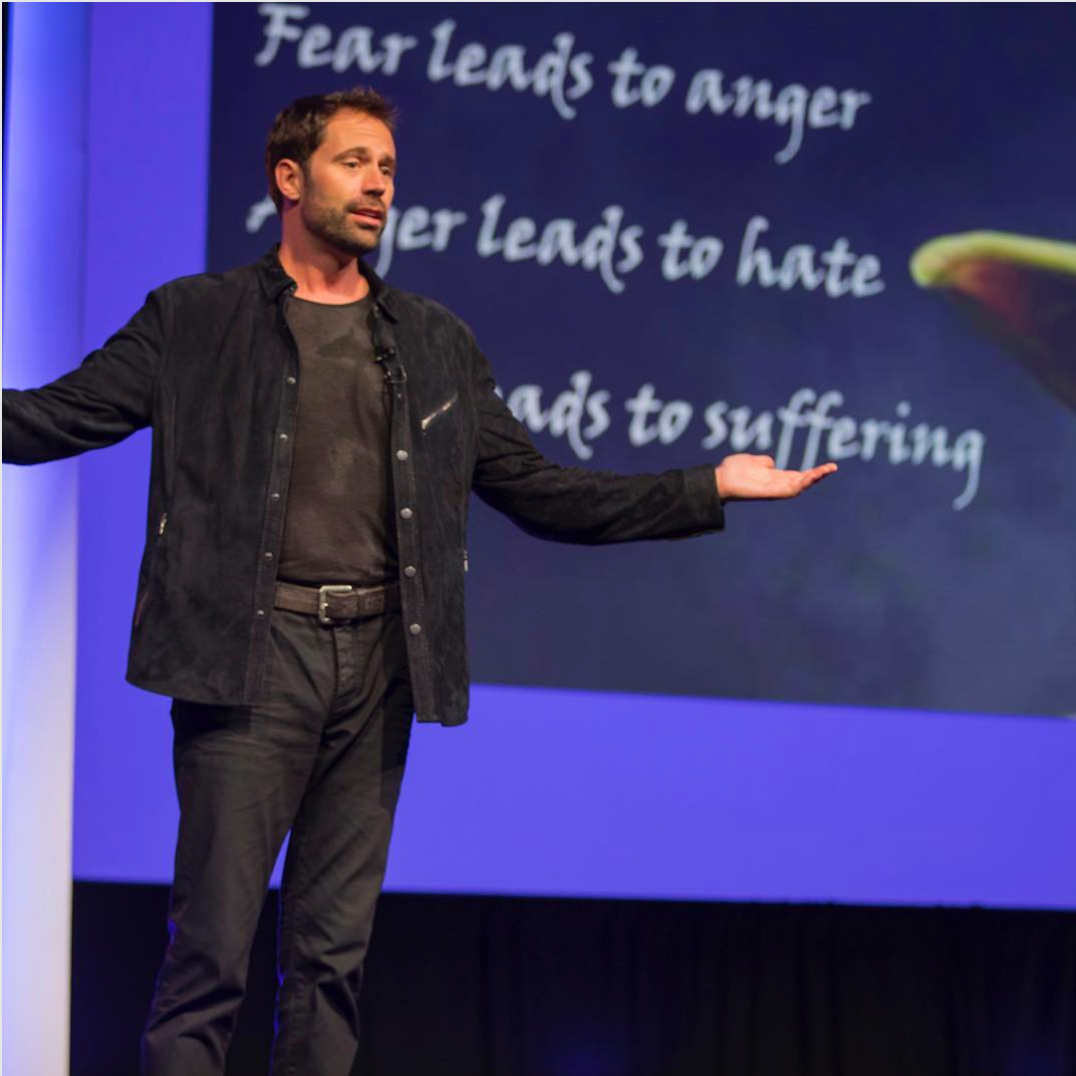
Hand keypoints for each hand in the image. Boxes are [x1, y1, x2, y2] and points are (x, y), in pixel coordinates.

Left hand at [714, 454, 836, 501]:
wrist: (719, 479)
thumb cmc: (732, 470)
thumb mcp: (752, 461)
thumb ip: (764, 462)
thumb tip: (771, 463)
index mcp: (774, 478)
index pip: (797, 476)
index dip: (812, 472)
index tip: (827, 466)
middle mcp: (776, 485)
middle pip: (802, 482)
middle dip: (818, 475)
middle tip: (833, 467)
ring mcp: (773, 490)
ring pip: (799, 487)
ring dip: (814, 479)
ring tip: (827, 470)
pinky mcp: (769, 493)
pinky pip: (789, 490)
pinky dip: (801, 483)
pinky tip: (811, 476)